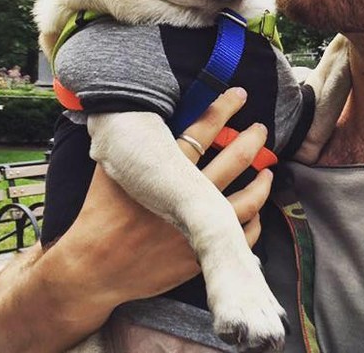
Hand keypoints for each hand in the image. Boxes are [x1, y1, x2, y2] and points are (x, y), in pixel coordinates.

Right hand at [41, 87, 272, 334]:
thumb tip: (134, 111)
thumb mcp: (109, 170)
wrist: (94, 268)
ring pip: (245, 201)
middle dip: (252, 141)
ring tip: (268, 170)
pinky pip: (239, 237)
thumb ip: (127, 144)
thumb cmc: (101, 213)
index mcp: (163, 171)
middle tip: (261, 130)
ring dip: (261, 183)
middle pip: (232, 161)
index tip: (239, 94)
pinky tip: (257, 212)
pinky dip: (253, 223)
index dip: (223, 109)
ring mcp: (194, 227)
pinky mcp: (199, 253)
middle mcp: (184, 197)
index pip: (202, 131)